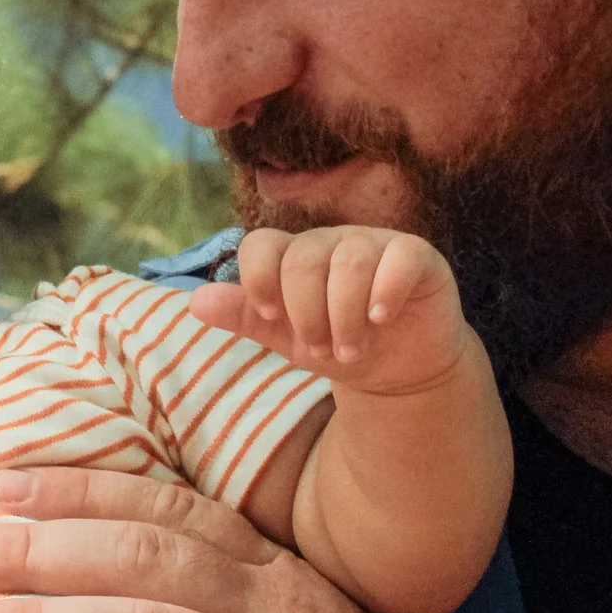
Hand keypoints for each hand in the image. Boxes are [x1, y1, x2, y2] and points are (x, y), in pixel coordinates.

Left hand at [188, 226, 472, 396]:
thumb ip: (244, 316)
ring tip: (350, 351)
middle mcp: (330, 242)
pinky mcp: (416, 256)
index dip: (257, 279)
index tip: (268, 315)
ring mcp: (374, 244)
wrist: (396, 370)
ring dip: (345, 314)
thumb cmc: (335, 345)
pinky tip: (381, 318)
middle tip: (321, 349)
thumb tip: (195, 301)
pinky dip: (386, 290)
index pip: (260, 244)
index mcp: (292, 255)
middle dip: (307, 313)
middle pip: (304, 258)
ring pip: (350, 261)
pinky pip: (400, 257)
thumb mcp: (284, 338)